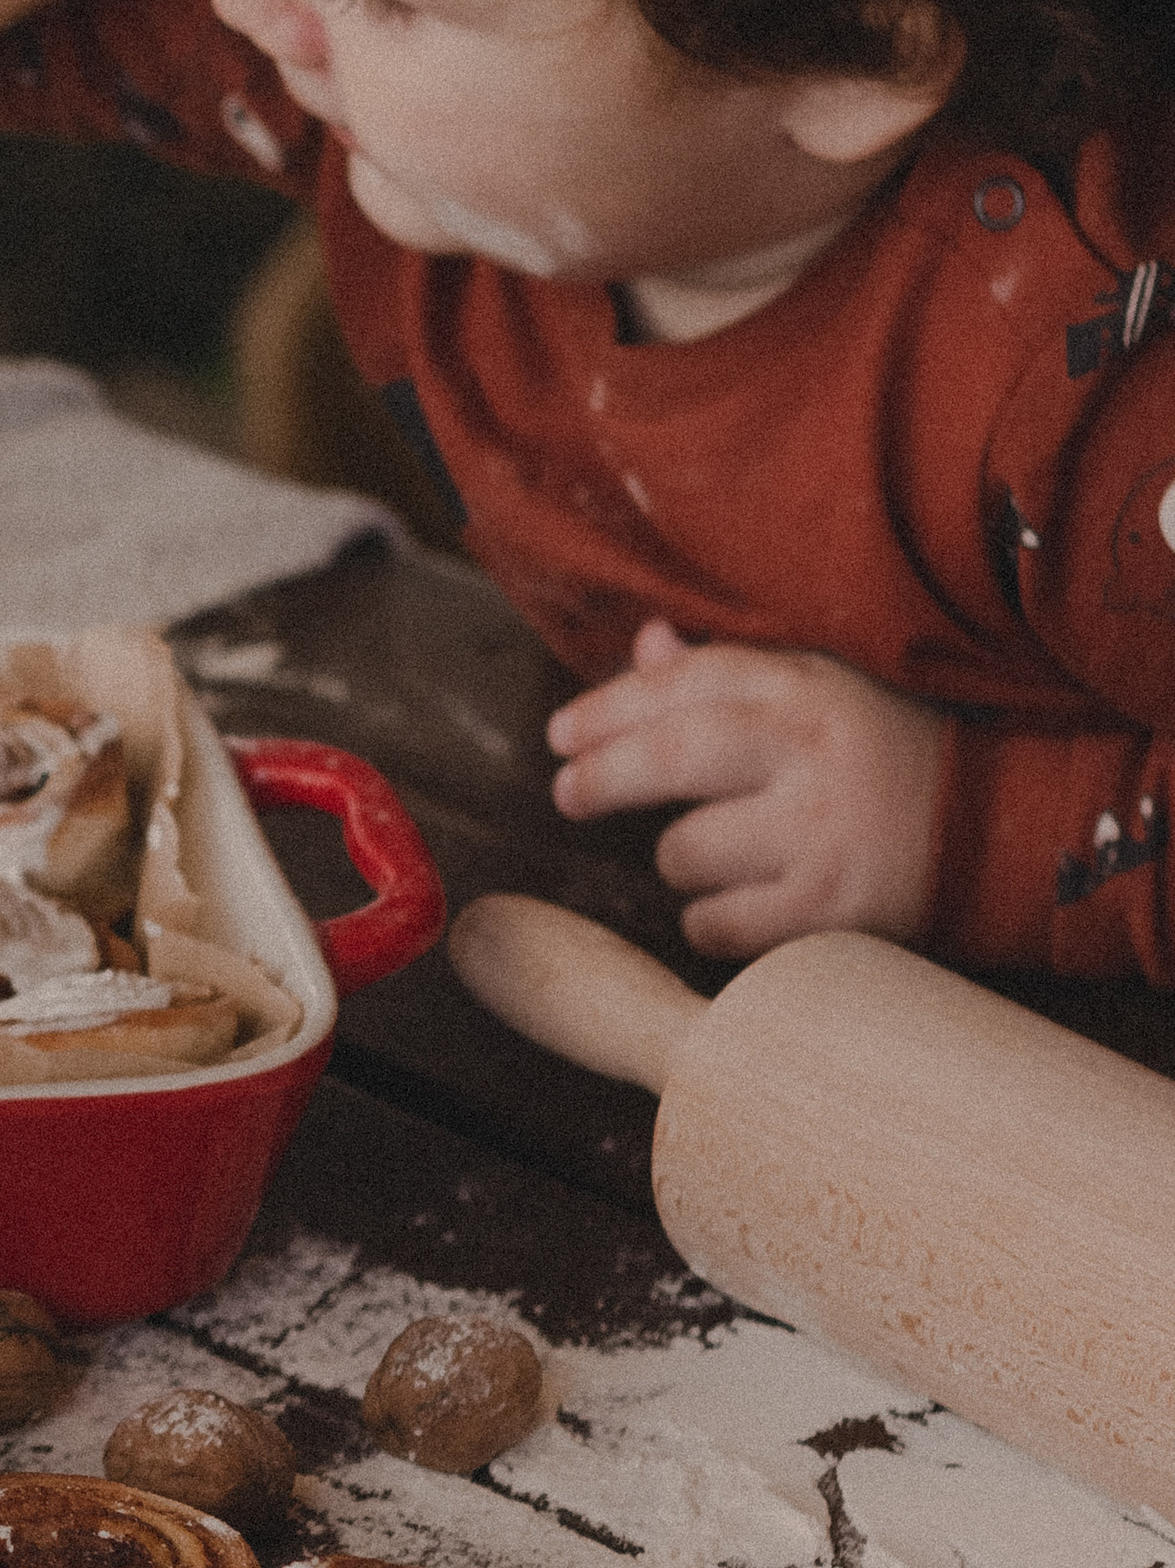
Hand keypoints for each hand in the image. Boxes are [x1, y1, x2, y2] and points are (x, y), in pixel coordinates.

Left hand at [545, 620, 947, 956]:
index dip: (611, 705)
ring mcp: (823, 832)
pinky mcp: (834, 906)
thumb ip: (731, 671)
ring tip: (713, 856)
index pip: (688, 682)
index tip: (562, 734)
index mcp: (808, 688)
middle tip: (567, 793)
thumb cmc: (889, 754)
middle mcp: (812, 752)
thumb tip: (645, 644)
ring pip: (689, 852)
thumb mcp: (823, 691)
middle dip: (606, 775)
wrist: (1006, 829)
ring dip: (679, 860)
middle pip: (675, 756)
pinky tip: (732, 907)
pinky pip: (723, 924)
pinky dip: (710, 922)